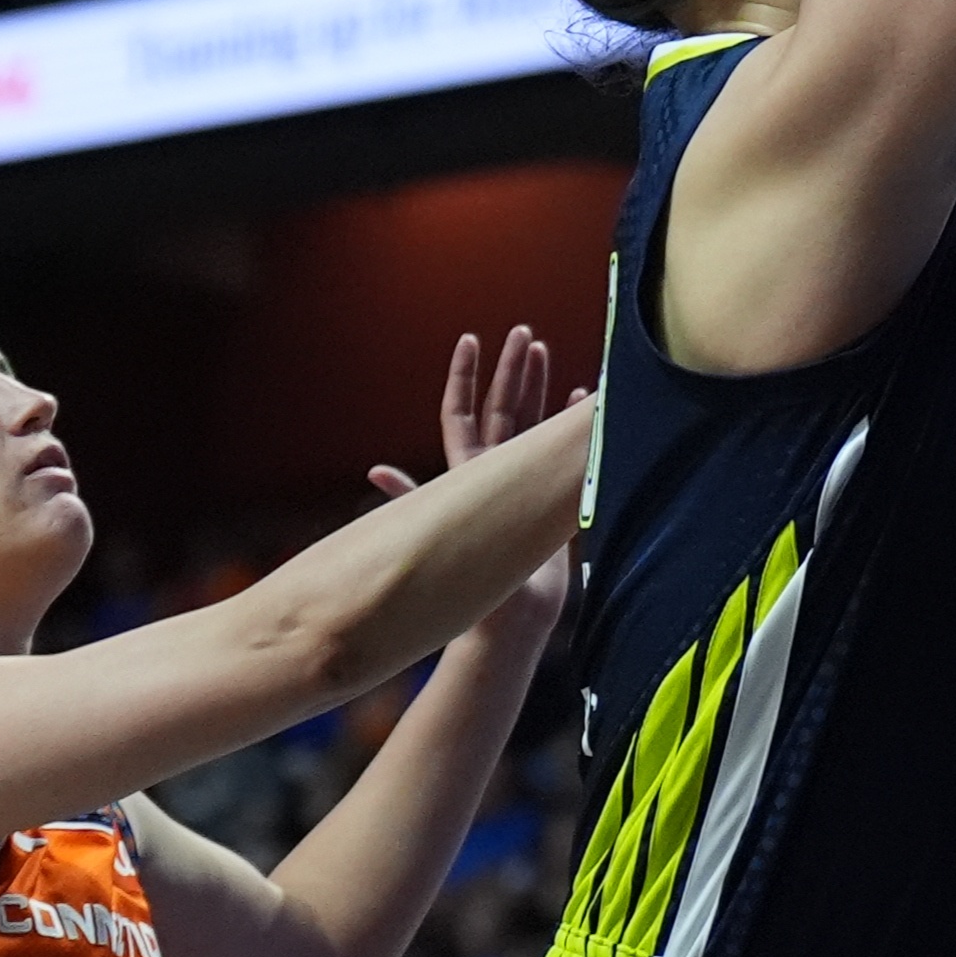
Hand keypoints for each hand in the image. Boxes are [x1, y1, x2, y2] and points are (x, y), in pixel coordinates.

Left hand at [372, 329, 580, 669]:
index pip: (463, 414)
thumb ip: (411, 496)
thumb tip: (376, 469)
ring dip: (540, 390)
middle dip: (513, 370)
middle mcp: (495, 474)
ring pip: (533, 426)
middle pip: (503, 409)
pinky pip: (562, 454)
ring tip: (548, 354)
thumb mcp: (437, 529)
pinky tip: (579, 403)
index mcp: (467, 473)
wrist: (509, 622)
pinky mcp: (550, 503)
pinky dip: (568, 427)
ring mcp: (526, 486)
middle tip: (524, 333)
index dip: (465, 377)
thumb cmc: (471, 582)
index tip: (471, 340)